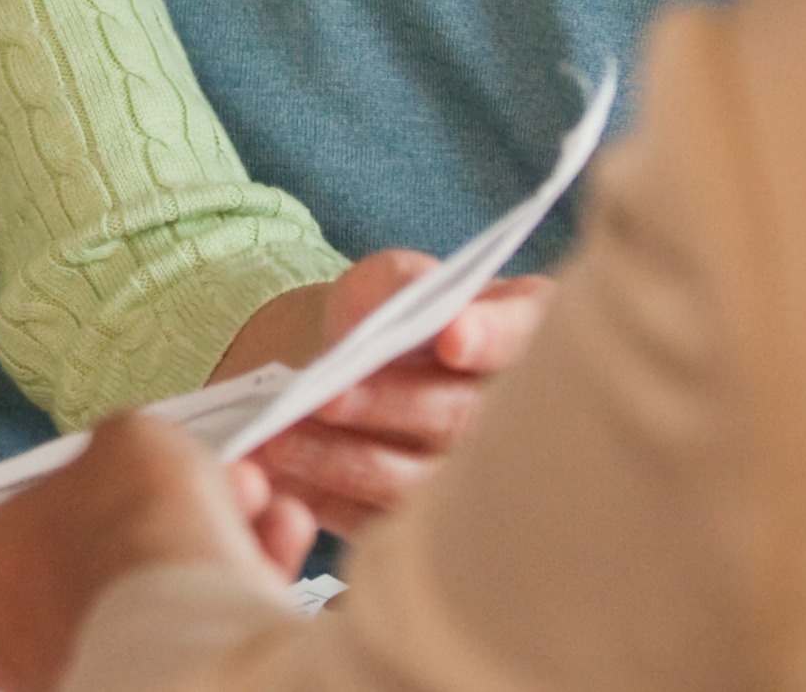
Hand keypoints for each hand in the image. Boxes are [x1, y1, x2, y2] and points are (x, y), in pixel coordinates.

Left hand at [0, 412, 303, 691]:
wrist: (186, 635)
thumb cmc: (138, 540)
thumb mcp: (132, 437)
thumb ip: (127, 442)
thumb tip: (141, 454)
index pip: (35, 505)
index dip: (106, 476)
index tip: (147, 466)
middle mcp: (13, 627)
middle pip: (108, 546)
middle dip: (177, 508)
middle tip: (222, 481)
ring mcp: (73, 667)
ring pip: (156, 589)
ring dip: (221, 539)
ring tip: (264, 513)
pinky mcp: (135, 687)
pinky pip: (188, 630)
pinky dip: (234, 591)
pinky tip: (275, 550)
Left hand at [204, 251, 552, 535]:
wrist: (363, 365)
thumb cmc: (391, 309)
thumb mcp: (393, 279)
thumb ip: (397, 286)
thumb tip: (382, 318)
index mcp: (527, 334)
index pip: (521, 334)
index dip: (489, 337)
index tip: (451, 337)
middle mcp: (517, 414)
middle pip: (460, 418)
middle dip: (389, 406)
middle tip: (326, 394)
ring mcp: (476, 480)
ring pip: (415, 481)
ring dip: (342, 461)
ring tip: (278, 438)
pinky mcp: (423, 525)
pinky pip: (378, 524)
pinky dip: (325, 501)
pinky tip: (280, 479)